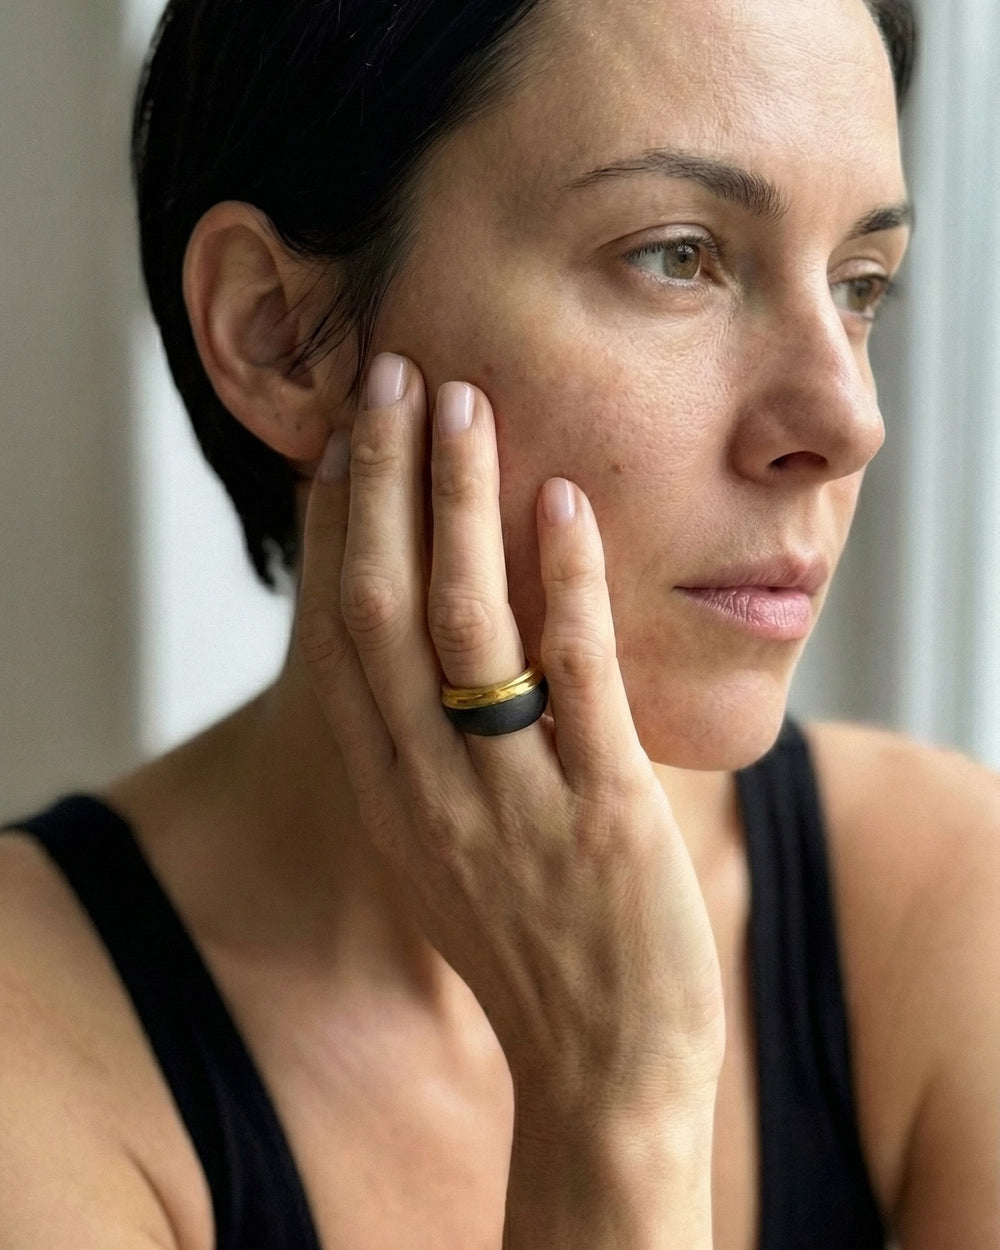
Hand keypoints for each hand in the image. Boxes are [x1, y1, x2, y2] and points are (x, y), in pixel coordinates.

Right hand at [297, 353, 722, 1240]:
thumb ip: (422, 760)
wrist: (600, 1070)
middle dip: (381, 485)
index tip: (343, 443)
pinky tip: (562, 503)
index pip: (338, 636)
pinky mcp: (603, 812)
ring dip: (456, 505)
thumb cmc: (530, 948)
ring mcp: (510, 800)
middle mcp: (428, 789)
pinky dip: (561, 582)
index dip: (335, 529)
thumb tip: (420, 660)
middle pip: (381, 607)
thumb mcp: (444, 853)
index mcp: (388, 795)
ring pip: (463, 624)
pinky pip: (572, 678)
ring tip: (463, 403)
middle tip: (392, 377)